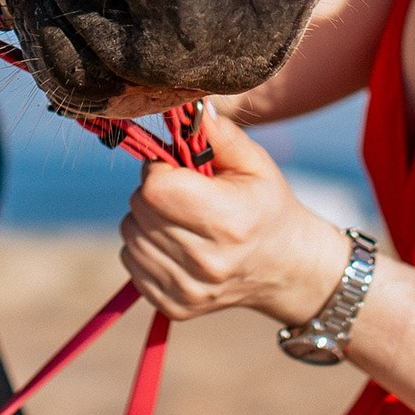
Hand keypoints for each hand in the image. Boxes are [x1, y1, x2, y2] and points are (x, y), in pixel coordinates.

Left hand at [117, 104, 351, 323]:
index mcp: (227, 222)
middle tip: (182, 191)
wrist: (284, 267)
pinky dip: (145, 246)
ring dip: (146, 219)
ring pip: (130, 235)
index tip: (178, 169)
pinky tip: (174, 242)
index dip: (159, 169)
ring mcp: (189, 289)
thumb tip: (187, 108)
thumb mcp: (255, 163)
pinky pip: (131, 262)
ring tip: (181, 217)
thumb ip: (219, 134)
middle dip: (153, 191)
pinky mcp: (174, 306)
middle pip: (139, 209)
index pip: (155, 188)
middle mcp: (206, 262)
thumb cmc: (266, 205)